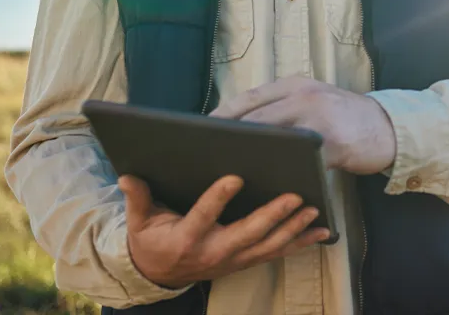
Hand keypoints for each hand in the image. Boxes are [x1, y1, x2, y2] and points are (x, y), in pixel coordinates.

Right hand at [120, 174, 331, 288]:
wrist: (159, 274)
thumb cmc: (151, 240)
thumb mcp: (139, 221)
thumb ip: (138, 198)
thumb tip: (126, 175)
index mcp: (185, 239)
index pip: (203, 217)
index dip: (218, 199)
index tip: (234, 177)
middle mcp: (213, 252)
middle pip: (246, 234)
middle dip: (272, 216)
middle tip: (294, 195)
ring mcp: (233, 260)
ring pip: (267, 246)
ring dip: (293, 229)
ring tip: (314, 211)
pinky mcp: (245, 260)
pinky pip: (276, 253)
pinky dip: (300, 243)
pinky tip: (322, 232)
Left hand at [210, 76, 396, 174]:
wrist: (388, 127)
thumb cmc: (343, 118)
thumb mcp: (313, 101)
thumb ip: (284, 108)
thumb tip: (242, 127)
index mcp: (296, 85)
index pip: (251, 96)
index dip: (224, 113)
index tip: (201, 128)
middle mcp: (305, 95)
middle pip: (257, 116)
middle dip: (231, 135)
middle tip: (206, 153)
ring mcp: (320, 118)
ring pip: (276, 137)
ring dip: (253, 154)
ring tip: (230, 170)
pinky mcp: (334, 143)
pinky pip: (302, 161)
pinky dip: (285, 173)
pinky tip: (270, 186)